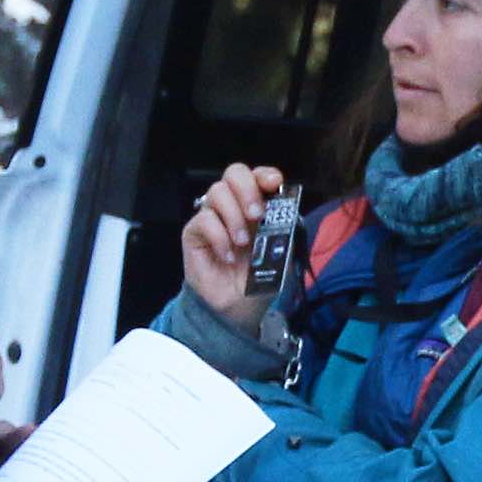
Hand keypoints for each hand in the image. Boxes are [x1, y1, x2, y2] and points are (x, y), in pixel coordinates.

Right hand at [180, 163, 287, 322]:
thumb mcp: (280, 254)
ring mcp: (212, 216)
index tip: (275, 184)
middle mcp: (233, 206)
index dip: (265, 174)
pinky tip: (227, 256)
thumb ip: (284, 230)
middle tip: (256, 215)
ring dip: (233, 216)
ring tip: (242, 243)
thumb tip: (287, 211)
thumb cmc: (258, 279)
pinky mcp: (194, 232)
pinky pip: (203, 219)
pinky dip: (219, 236)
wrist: (237, 308)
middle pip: (234, 172)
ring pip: (217, 192)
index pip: (257, 176)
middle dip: (247, 189)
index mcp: (255, 205)